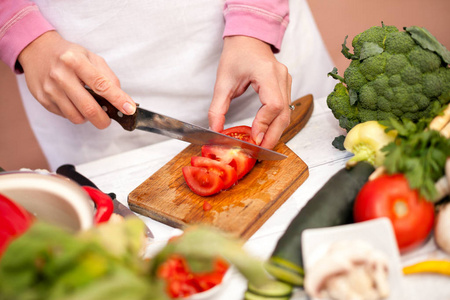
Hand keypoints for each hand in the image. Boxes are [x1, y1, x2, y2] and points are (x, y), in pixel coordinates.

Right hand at [18, 31, 135, 128]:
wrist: (37, 50)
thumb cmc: (70, 55)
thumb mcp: (92, 58)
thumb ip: (108, 77)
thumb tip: (122, 99)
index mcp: (76, 61)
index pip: (101, 85)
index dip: (118, 99)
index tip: (130, 109)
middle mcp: (61, 75)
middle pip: (89, 108)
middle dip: (103, 120)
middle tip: (108, 120)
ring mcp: (50, 89)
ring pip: (77, 117)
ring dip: (88, 118)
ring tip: (89, 107)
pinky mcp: (43, 99)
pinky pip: (65, 116)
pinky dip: (75, 114)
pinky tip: (74, 102)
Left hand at [208, 36, 291, 148]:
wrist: (248, 38)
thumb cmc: (236, 54)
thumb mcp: (223, 81)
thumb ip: (218, 107)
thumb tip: (215, 129)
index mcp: (267, 73)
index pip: (273, 104)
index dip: (265, 124)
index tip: (254, 138)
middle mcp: (282, 77)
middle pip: (284, 113)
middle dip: (272, 135)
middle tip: (259, 151)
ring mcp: (286, 81)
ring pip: (287, 113)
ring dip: (275, 131)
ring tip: (261, 145)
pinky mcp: (285, 86)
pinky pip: (285, 109)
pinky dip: (276, 123)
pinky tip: (265, 132)